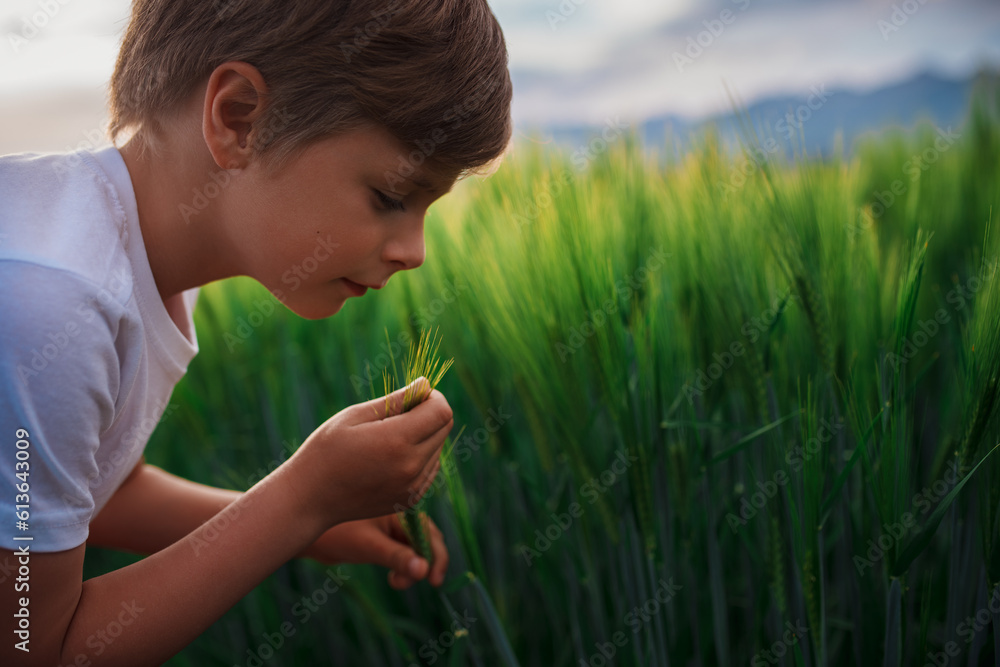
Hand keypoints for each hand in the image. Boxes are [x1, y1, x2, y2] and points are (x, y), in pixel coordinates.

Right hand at [280, 377, 453, 529]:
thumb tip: (425, 384)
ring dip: (425, 436)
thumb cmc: (326, 450)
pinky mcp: (411, 499)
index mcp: (397, 441)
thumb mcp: (356, 416)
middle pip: (444, 428)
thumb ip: (396, 400)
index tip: (415, 395)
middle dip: (430, 414)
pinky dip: (420, 457)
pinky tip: (391, 457)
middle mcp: (411, 466)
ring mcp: (413, 487)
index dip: (433, 397)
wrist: (310, 498)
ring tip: (389, 438)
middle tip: (400, 413)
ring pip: (438, 449)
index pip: (442, 411)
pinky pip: (430, 469)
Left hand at [303, 514, 448, 588]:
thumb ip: (396, 557)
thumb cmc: (336, 533)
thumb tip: (423, 571)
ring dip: (413, 569)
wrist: (308, 535)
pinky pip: (402, 555)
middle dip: (426, 564)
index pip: (430, 533)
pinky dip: (403, 569)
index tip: (434, 580)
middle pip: (427, 541)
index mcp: (400, 511)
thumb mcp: (369, 546)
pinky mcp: (382, 541)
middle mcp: (399, 518)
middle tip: (427, 584)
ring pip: (415, 552)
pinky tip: (394, 580)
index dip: (437, 556)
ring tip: (397, 583)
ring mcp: (391, 530)